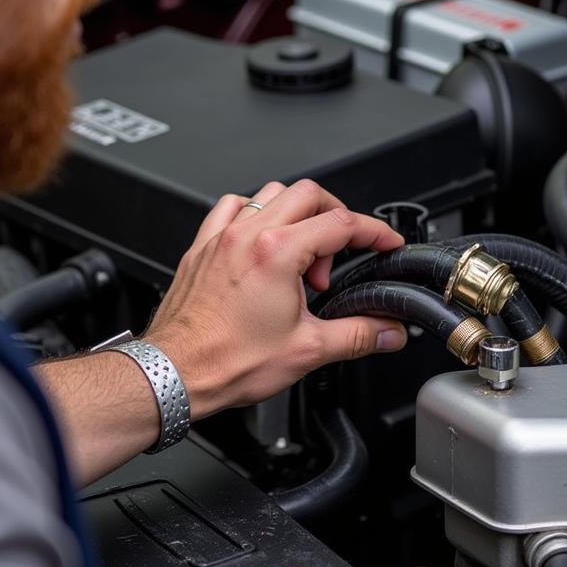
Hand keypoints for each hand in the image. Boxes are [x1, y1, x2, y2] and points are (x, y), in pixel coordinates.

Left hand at [144, 180, 407, 418]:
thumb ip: (359, 335)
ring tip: (304, 254)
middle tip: (341, 255)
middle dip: (336, 216)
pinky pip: (231, 208)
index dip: (374, 231)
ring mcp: (221, 238)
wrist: (176, 373)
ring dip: (296, 214)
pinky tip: (261, 241)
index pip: (341, 222)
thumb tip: (389, 331)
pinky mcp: (202, 248)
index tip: (385, 242)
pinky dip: (254, 215)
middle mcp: (247, 235)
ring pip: (269, 194)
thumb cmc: (227, 361)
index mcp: (277, 252)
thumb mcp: (308, 350)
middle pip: (308, 195)